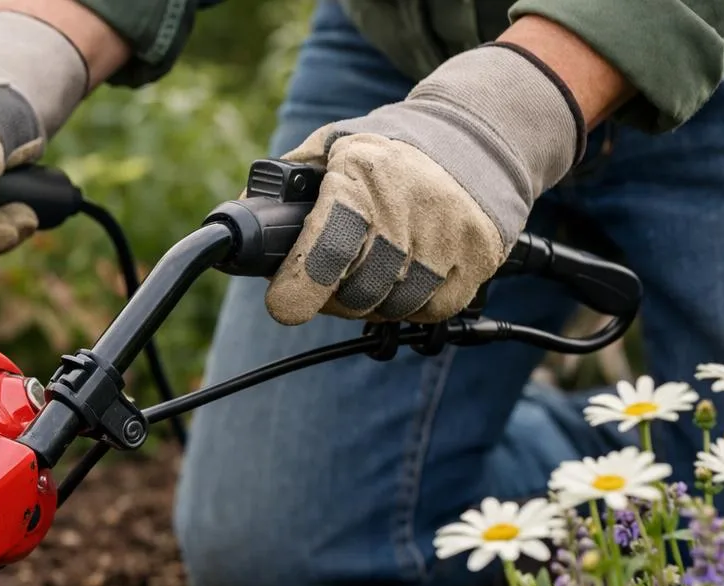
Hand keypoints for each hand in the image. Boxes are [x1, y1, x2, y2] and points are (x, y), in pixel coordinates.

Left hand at [264, 44, 584, 325]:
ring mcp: (451, 237)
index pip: (330, 246)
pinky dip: (406, 307)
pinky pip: (429, 312)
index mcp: (367, 173)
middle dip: (328, 295)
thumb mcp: (331, 146)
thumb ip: (285, 185)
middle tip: (322, 280)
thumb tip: (245, 221)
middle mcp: (413, 207)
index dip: (301, 285)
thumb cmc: (390, 150)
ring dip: (367, 303)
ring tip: (365, 273)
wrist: (478, 136)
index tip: (283, 305)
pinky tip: (401, 278)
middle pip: (356, 290)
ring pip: (391, 307)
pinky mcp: (478, 261)